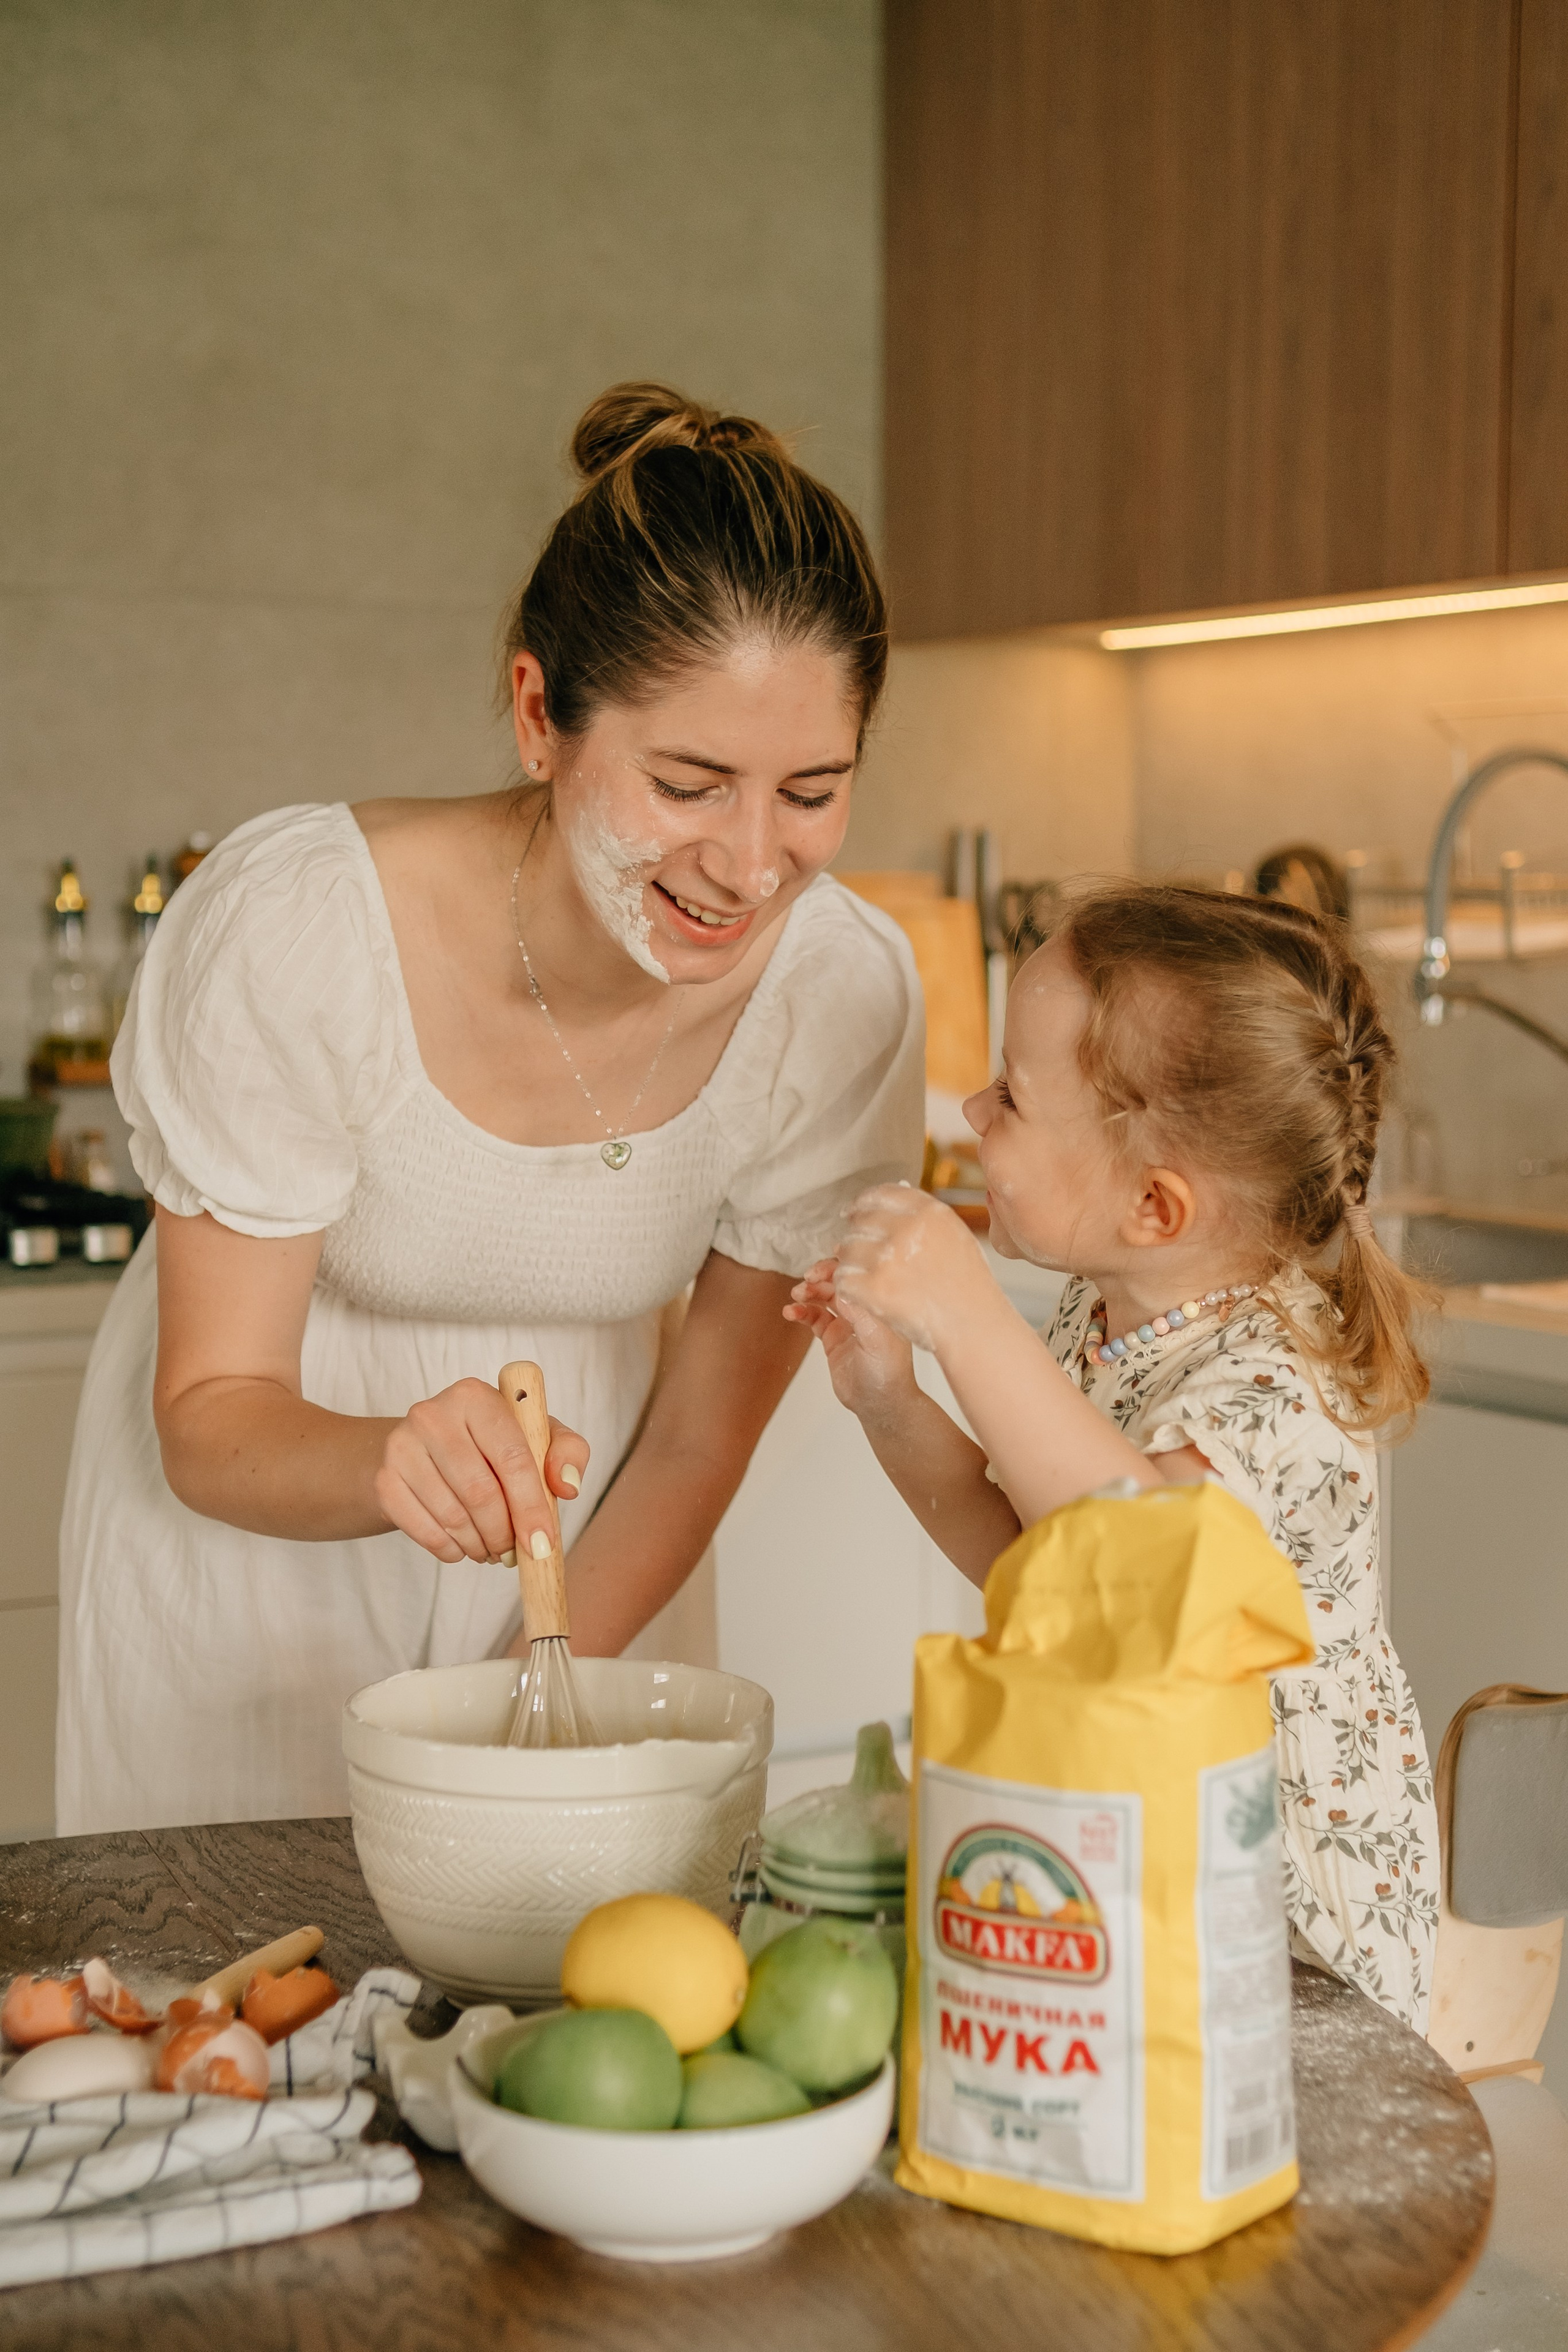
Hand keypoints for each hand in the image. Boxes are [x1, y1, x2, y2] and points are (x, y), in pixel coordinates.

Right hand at [373, 1378, 589, 1566]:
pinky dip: (449, 1549)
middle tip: (514, 1551)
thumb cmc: (487, 1444)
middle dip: (504, 1533)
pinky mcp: (384, 1479)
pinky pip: (424, 1531)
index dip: (531, 1506)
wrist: (420, 1449)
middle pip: (480, 1492)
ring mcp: (402, 1446)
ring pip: (453, 1516)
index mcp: (477, 1397)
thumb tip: (567, 1486)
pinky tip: (461, 1547)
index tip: (543, 1543)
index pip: (512, 1457)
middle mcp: (434, 1414)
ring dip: (479, 1544)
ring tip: (491, 1548)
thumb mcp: (534, 1436)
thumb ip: (565, 1452)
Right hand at [785, 1257, 917, 1420]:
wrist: (879, 1404)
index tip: (822, 1267)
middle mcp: (864, 1309)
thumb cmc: (887, 1373)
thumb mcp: (877, 1337)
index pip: (858, 1274)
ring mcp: (848, 1322)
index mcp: (879, 1304)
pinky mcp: (833, 1337)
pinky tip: (791, 1312)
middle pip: (838, 1281)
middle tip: (806, 1281)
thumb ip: (858, 1309)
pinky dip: (801, 1311)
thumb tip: (839, 1283)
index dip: (839, 1266)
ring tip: (796, 1297)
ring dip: (808, 1292)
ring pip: (823, 1296)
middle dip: (820, 1277)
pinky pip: (813, 1317)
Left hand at [833, 1184, 986, 1352]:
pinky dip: (846, 1285)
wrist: (973, 1327)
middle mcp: (909, 1230)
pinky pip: (844, 1278)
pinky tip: (855, 1291)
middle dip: (855, 1234)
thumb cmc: (969, 1289)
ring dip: (848, 1261)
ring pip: (848, 1248)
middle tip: (853, 1246)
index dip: (863, 1201)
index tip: (854, 1210)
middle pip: (862, 1220)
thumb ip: (925, 1217)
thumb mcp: (956, 1237)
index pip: (884, 1194)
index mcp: (931, 1212)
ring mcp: (889, 1259)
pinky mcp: (875, 1288)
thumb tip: (894, 1195)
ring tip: (857, 1271)